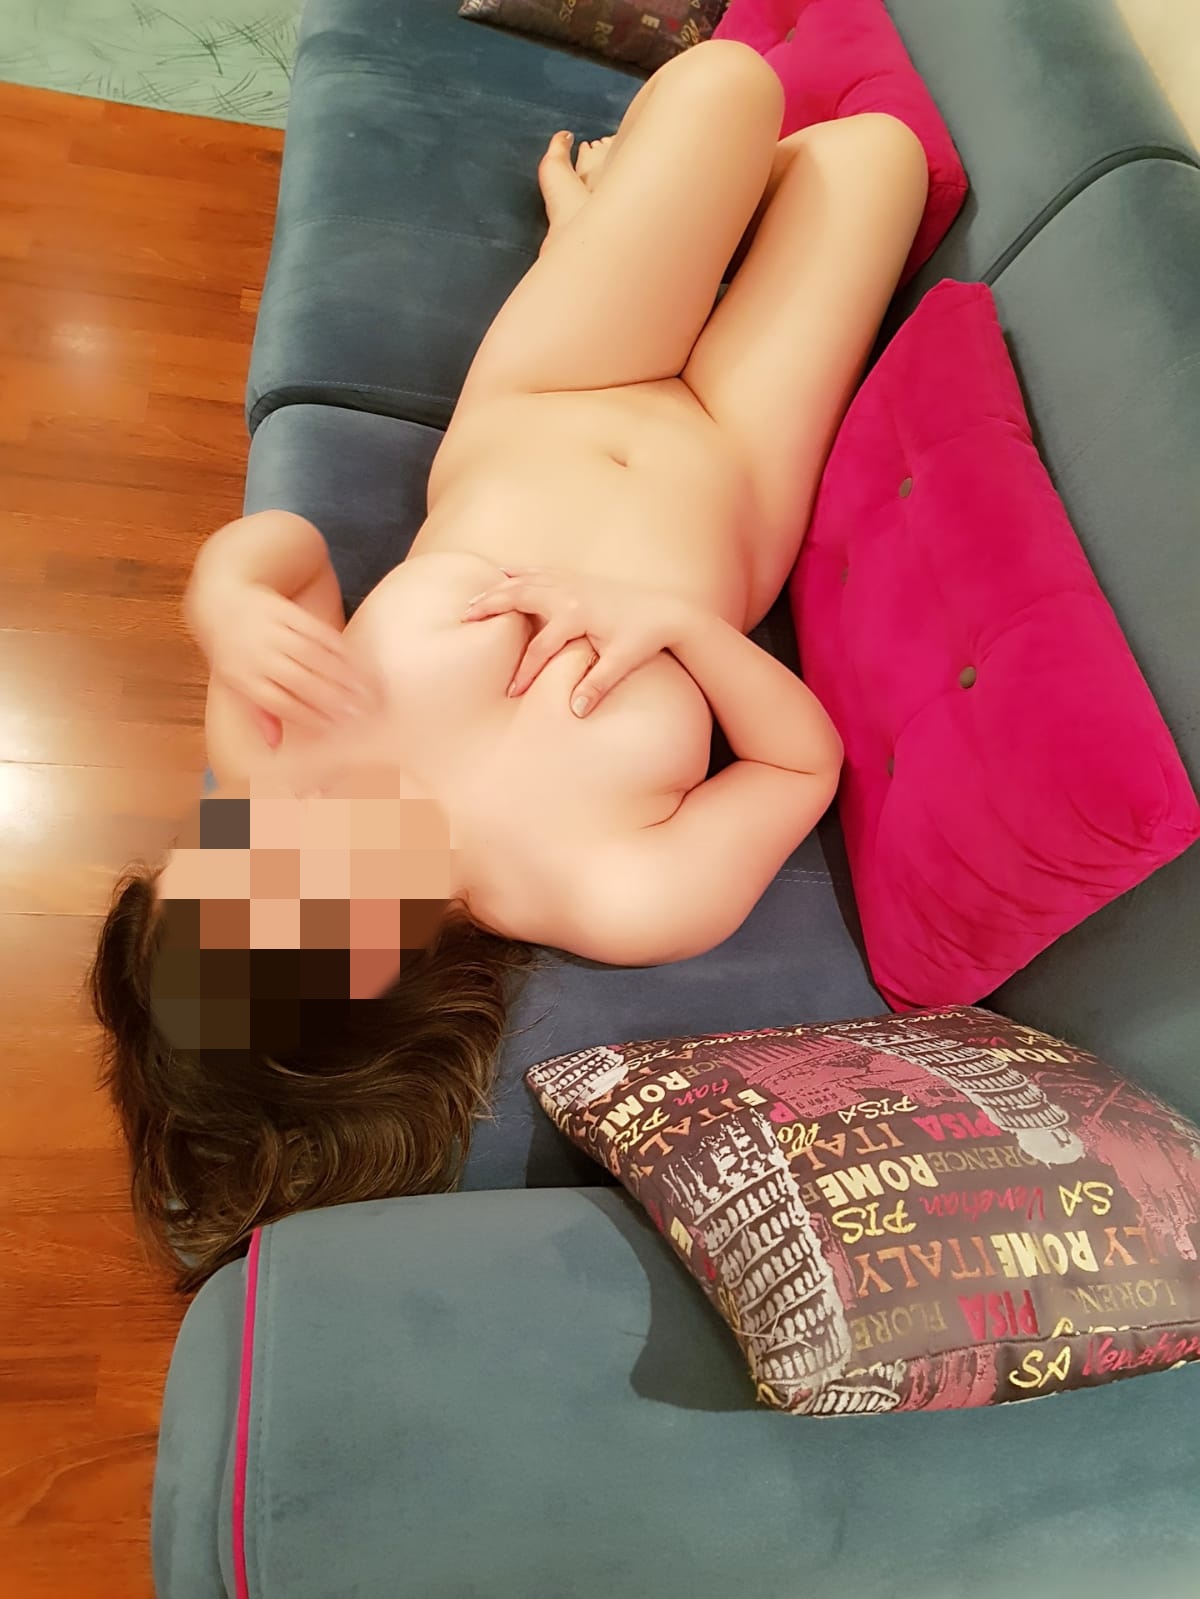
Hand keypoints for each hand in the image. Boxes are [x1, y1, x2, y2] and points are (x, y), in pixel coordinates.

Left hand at [207, 582, 378, 737]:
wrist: (221, 601)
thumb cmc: (234, 651)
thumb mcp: (238, 682)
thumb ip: (260, 712)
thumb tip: (276, 747)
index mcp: (242, 678)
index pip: (280, 703)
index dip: (310, 716)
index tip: (337, 727)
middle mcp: (254, 654)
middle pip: (298, 680)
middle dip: (332, 696)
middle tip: (361, 710)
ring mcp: (269, 630)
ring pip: (310, 654)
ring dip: (341, 672)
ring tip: (365, 688)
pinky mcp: (283, 610)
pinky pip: (314, 629)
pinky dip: (337, 645)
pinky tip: (355, 659)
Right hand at [460, 569, 690, 715]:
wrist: (667, 610)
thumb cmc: (644, 637)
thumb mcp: (621, 663)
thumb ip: (596, 685)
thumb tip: (575, 711)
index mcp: (577, 614)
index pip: (540, 647)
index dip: (524, 672)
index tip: (511, 692)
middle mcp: (569, 593)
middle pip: (519, 597)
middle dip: (491, 608)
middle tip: (464, 619)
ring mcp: (571, 582)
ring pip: (524, 580)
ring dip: (498, 589)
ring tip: (472, 600)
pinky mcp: (576, 579)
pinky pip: (538, 571)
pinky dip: (517, 572)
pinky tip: (502, 574)